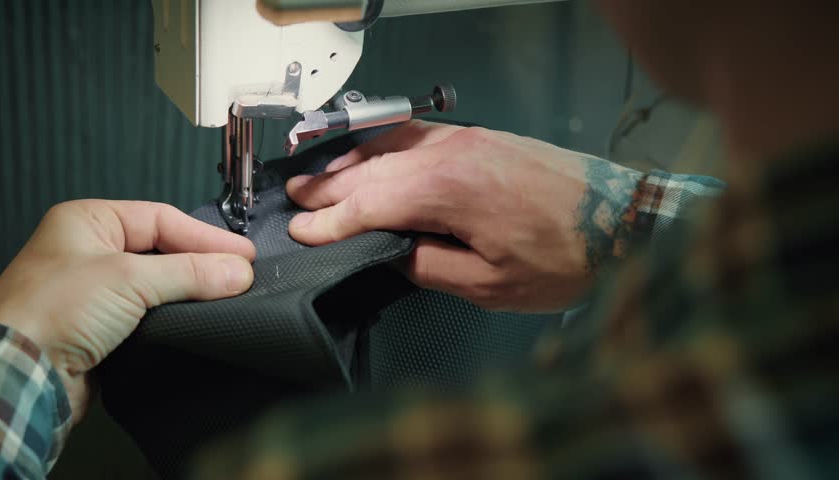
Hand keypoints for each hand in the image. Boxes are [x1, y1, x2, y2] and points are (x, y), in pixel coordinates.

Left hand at [0, 200, 255, 421]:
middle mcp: (90, 251)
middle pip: (162, 250)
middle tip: (242, 276)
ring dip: (190, 292)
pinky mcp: (101, 330)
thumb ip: (190, 272)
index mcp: (88, 222)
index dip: (206, 237)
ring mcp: (94, 292)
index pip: (162, 220)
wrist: (16, 377)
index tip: (244, 256)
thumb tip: (239, 271)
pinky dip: (174, 318)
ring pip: (158, 285)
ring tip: (229, 297)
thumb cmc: (53, 311)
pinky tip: (199, 322)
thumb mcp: (129, 279)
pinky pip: (149, 315)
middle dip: (201, 263)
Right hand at [286, 121, 641, 312]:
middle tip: (295, 198)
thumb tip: (392, 255)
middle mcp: (452, 154)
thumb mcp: (490, 284)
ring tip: (319, 175)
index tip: (302, 231)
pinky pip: (419, 134)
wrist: (627, 221)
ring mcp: (469, 139)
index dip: (330, 221)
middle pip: (372, 168)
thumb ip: (429, 267)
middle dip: (329, 187)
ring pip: (391, 146)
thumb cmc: (568, 257)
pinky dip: (386, 144)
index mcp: (448, 190)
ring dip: (352, 162)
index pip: (369, 203)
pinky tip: (374, 152)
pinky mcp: (484, 137)